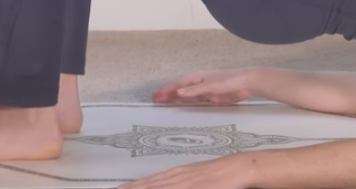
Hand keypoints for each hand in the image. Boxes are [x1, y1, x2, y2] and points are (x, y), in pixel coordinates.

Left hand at [120, 156, 254, 188]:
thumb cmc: (217, 175)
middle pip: (149, 186)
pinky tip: (151, 188)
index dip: (132, 187)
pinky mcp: (196, 187)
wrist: (237, 168)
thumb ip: (178, 182)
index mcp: (175, 175)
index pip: (148, 183)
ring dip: (141, 188)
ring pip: (159, 188)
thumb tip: (165, 183)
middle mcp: (177, 178)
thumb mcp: (194, 178)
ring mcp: (185, 183)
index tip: (118, 188)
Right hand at [152, 69, 258, 105]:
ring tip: (164, 103)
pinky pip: (194, 100)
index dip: (166, 90)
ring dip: (175, 98)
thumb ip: (193, 90)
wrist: (245, 83)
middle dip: (168, 94)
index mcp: (196, 78)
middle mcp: (198, 83)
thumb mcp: (209, 86)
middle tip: (155, 100)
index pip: (177, 85)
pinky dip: (186, 102)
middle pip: (180, 89)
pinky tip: (182, 106)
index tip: (156, 96)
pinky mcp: (211, 96)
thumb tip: (178, 92)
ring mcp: (204, 90)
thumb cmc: (228, 81)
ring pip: (186, 94)